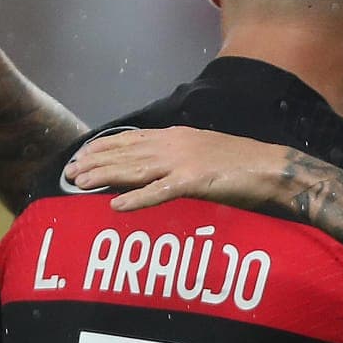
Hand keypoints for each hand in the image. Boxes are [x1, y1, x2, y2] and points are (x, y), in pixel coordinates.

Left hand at [63, 127, 291, 210]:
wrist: (272, 168)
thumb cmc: (241, 165)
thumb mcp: (203, 154)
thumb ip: (178, 158)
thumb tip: (154, 168)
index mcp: (177, 136)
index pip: (131, 139)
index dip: (103, 147)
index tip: (81, 155)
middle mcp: (175, 145)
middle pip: (126, 153)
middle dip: (95, 162)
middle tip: (70, 172)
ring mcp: (184, 163)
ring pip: (135, 170)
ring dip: (105, 177)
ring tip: (80, 184)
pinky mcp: (195, 182)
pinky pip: (159, 193)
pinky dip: (136, 199)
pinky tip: (116, 206)